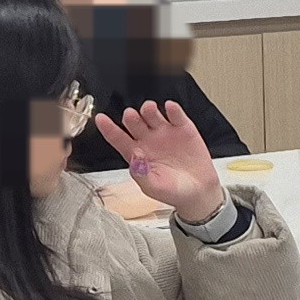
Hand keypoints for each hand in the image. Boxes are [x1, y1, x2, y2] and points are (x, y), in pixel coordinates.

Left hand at [96, 100, 227, 222]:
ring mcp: (165, 132)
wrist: (199, 192)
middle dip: (131, 117)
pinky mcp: (183, 129)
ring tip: (149, 108)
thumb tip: (134, 155)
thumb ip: (140, 173)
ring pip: (152, 115)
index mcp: (136, 154)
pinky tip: (170, 107)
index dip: (108, 128)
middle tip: (130, 116)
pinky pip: (176, 115)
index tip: (100, 118)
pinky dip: (173, 110)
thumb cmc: (173, 191)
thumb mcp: (153, 188)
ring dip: (149, 110)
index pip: (117, 138)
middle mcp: (148, 140)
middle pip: (134, 123)